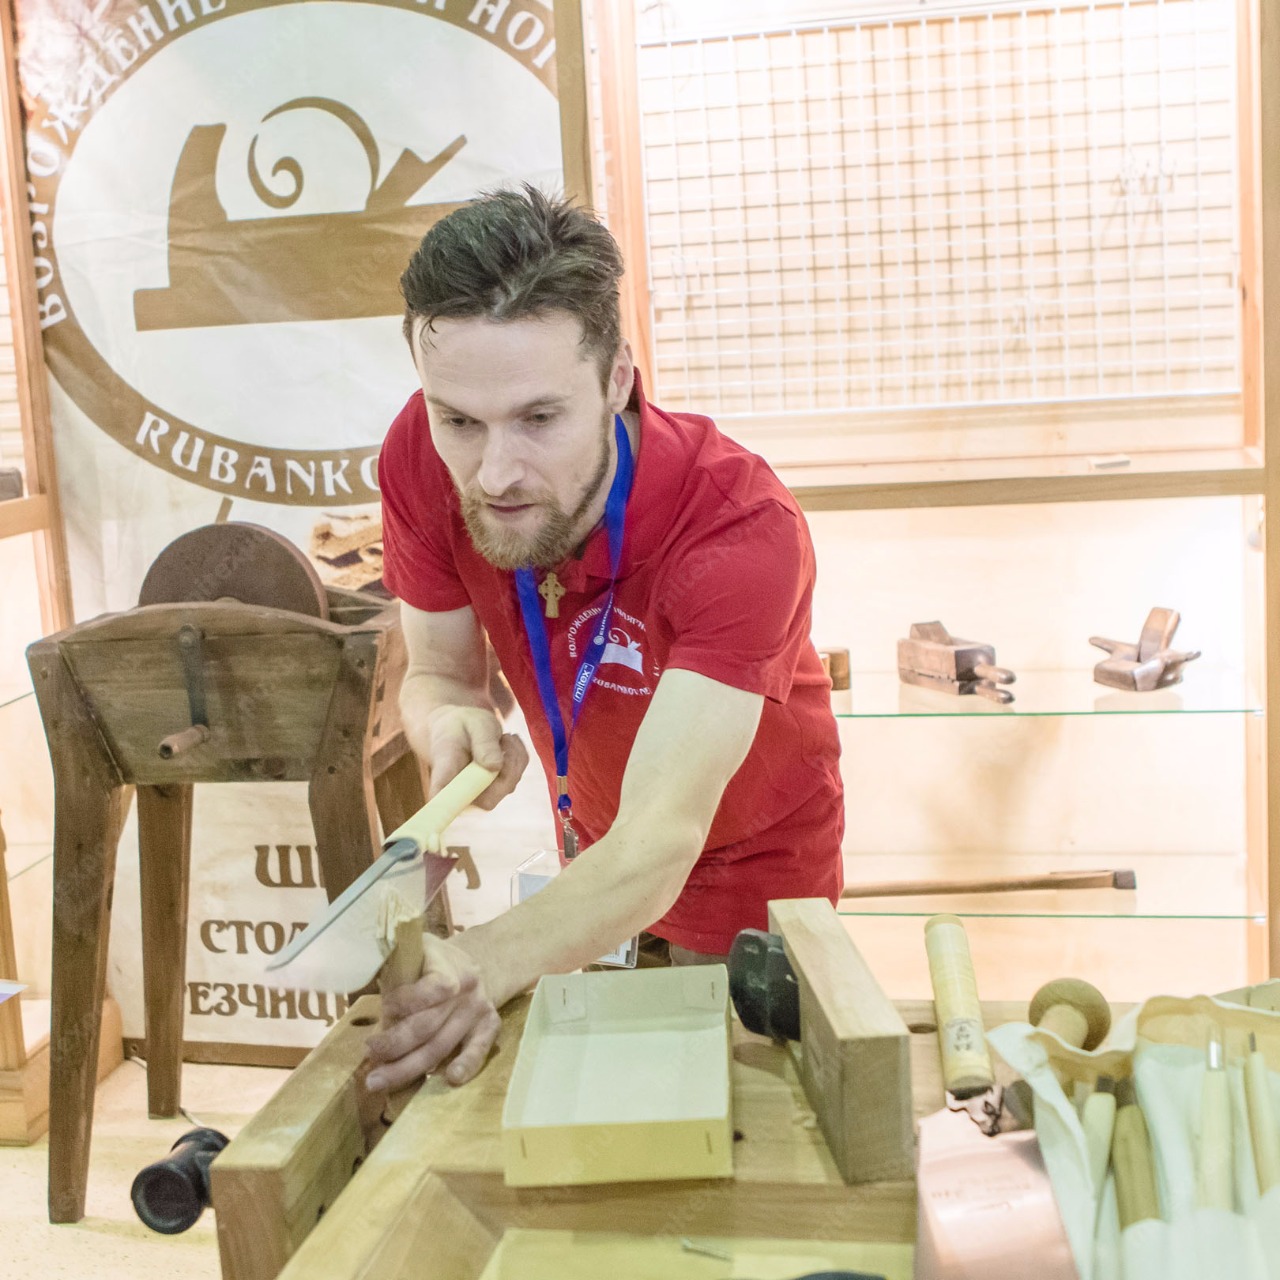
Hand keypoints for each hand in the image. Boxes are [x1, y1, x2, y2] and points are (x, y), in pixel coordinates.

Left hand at [363, 934, 500, 1089]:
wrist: (474, 963)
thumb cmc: (432, 959)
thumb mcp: (415, 947)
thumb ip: (394, 963)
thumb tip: (357, 975)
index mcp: (449, 966)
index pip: (433, 988)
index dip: (406, 1000)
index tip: (384, 1005)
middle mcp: (467, 990)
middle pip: (430, 1025)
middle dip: (396, 1044)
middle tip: (370, 1053)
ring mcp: (478, 1010)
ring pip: (443, 1045)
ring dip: (409, 1067)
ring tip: (377, 1081)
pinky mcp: (489, 1026)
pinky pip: (479, 1050)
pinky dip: (468, 1065)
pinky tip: (449, 1079)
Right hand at [409, 704, 527, 809]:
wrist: (460, 729)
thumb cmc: (461, 726)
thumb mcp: (473, 723)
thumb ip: (483, 742)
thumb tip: (495, 766)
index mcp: (444, 774)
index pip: (442, 800)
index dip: (445, 809)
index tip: (441, 813)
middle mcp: (460, 793)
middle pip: (490, 798)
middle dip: (508, 766)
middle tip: (505, 738)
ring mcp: (479, 796)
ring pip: (509, 784)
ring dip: (513, 755)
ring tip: (501, 737)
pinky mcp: (496, 790)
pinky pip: (517, 775)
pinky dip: (518, 755)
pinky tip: (506, 742)